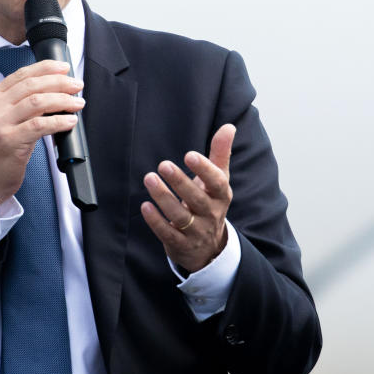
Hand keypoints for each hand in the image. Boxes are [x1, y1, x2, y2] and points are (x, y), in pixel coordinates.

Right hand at [0, 60, 84, 202]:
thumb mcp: (2, 118)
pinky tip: (70, 121)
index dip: (46, 68)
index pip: (22, 74)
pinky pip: (40, 125)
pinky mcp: (10, 140)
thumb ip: (20, 102)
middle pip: (32, 85)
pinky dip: (59, 121)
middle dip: (60, 82)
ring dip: (63, 100)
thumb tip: (55, 89)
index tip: (64, 67)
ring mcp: (0, 123)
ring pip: (38, 102)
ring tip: (78, 103)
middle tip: (77, 85)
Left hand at [140, 123, 235, 272]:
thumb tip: (229, 126)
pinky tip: (145, 205)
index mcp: (221, 195)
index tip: (189, 154)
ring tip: (149, 178)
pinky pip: (167, 233)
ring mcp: (197, 232)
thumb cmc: (210, 203)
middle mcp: (211, 214)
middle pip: (197, 199)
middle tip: (163, 164)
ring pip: (180, 216)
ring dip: (164, 197)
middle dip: (180, 182)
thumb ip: (220, 153)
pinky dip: (156, 221)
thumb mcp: (218, 180)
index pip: (217, 182)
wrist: (209, 248)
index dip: (204, 169)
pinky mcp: (181, 245)